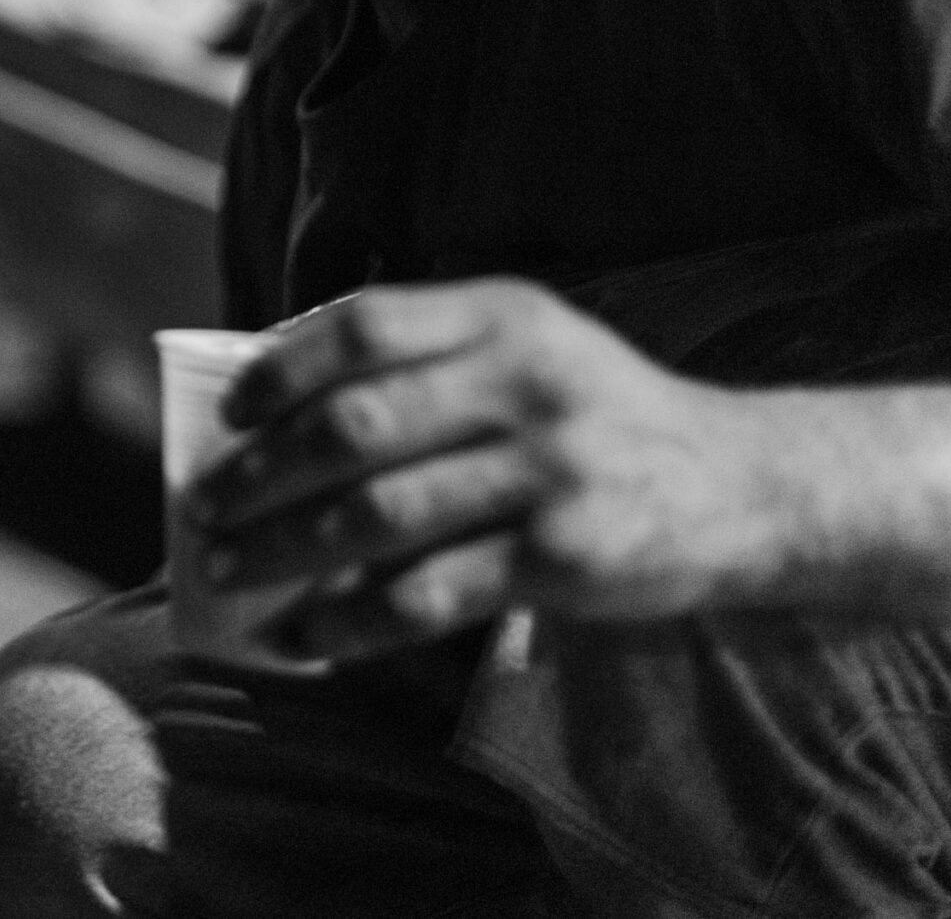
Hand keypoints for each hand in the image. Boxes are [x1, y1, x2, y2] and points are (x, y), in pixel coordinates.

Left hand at [185, 280, 798, 663]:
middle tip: (205, 510)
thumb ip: (428, 359)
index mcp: (504, 315)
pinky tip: (305, 635)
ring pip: (379, 513)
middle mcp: (527, 382)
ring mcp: (551, 470)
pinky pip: (429, 593)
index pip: (365, 327)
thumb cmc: (600, 418)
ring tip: (230, 572)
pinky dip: (352, 620)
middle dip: (263, 474)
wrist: (745, 487)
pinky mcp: (566, 557)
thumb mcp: (531, 350)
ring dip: (285, 549)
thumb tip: (274, 404)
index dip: (282, 371)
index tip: (229, 416)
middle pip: (357, 424)